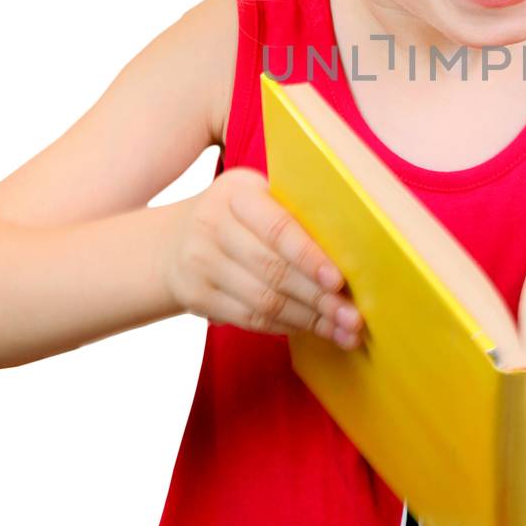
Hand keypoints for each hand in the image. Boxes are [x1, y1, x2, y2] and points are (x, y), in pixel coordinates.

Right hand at [161, 167, 364, 348]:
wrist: (171, 241)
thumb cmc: (236, 218)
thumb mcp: (255, 198)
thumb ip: (293, 213)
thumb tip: (352, 248)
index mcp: (237, 193)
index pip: (279, 228)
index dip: (310, 257)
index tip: (340, 281)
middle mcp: (213, 224)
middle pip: (274, 270)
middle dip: (319, 298)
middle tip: (354, 318)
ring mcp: (200, 262)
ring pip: (264, 300)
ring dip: (308, 320)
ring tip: (342, 332)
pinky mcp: (196, 296)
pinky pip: (249, 318)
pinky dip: (285, 326)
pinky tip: (310, 330)